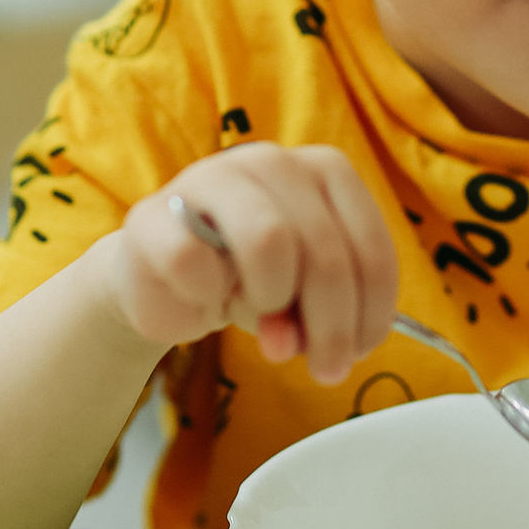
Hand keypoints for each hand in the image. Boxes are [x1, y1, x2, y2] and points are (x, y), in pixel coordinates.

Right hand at [93, 143, 398, 384]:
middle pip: (324, 250)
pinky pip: (192, 261)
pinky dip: (205, 295)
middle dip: (330, 324)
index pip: (369, 244)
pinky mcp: (155, 213)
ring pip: (268, 239)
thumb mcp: (302, 300)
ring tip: (261, 315)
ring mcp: (210, 178)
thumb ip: (317, 318)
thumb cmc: (249, 281)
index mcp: (324, 171)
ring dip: (271, 298)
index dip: (373, 309)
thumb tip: (299, 343)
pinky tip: (205, 297)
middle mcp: (273, 161)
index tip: (362, 350)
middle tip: (324, 368)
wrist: (168, 282)